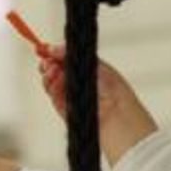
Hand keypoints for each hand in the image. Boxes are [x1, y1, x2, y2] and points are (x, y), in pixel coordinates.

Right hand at [38, 46, 157, 163]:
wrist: (123, 122)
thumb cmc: (119, 95)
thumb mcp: (100, 69)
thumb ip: (78, 59)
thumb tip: (56, 49)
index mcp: (90, 74)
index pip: (68, 61)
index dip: (57, 55)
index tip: (49, 49)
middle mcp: (80, 87)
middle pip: (58, 72)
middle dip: (49, 65)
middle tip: (46, 60)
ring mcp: (73, 101)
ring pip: (54, 85)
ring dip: (48, 76)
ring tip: (50, 70)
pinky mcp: (67, 114)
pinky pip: (55, 99)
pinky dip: (51, 89)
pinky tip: (52, 80)